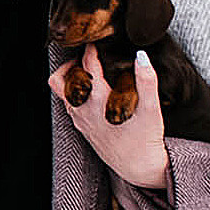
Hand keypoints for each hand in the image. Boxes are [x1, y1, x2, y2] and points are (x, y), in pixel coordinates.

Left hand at [49, 46, 170, 195]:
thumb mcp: (151, 107)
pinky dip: (75, 93)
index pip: (86, 66)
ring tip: (88, 73)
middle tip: (85, 58)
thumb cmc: (146, 137)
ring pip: (61, 94)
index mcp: (98, 101)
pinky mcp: (82, 128)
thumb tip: (142, 56)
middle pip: (59, 80)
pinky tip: (92, 92)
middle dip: (69, 64)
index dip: (90, 50)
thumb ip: (146, 80)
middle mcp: (83, 110)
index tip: (96, 43)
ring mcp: (80, 120)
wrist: (139, 166)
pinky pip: (68, 106)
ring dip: (70, 80)